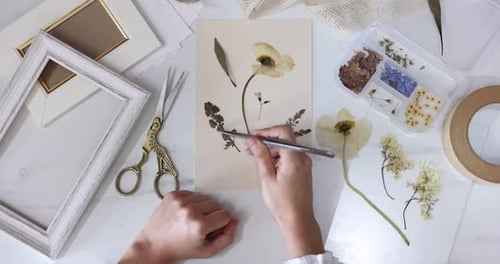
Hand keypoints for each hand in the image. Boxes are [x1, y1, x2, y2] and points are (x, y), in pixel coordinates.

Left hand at [120, 191, 238, 263]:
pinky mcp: (173, 195)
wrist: (154, 245)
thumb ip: (226, 237)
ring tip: (192, 219)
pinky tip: (186, 212)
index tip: (212, 228)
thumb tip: (234, 222)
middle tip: (201, 225)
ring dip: (203, 207)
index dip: (221, 223)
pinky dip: (192, 202)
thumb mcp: (207, 251)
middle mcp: (190, 210)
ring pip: (205, 198)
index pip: (225, 214)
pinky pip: (193, 193)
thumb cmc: (178, 249)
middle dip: (212, 215)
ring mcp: (180, 201)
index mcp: (200, 225)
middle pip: (216, 205)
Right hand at [246, 125, 323, 258]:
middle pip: (284, 138)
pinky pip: (290, 156)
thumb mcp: (267, 178)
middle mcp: (302, 157)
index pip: (284, 131)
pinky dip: (278, 156)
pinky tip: (267, 164)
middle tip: (250, 147)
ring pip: (286, 147)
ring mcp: (304, 163)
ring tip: (255, 157)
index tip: (255, 136)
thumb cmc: (282, 203)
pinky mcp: (303, 169)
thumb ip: (261, 156)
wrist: (298, 219)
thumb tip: (254, 141)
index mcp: (294, 158)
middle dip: (266, 140)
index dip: (268, 131)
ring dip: (271, 149)